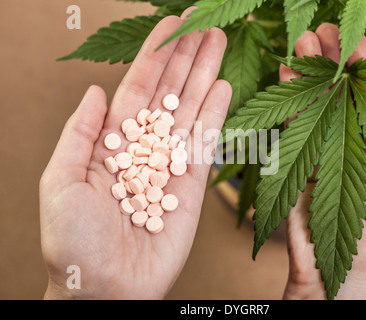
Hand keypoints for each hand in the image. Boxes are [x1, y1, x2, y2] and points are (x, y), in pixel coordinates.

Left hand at [40, 9, 230, 299]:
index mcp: (111, 143)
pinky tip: (224, 87)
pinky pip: (207, 144)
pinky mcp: (193, 186)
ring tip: (219, 43)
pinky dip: (216, 115)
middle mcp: (143, 148)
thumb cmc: (73, 243)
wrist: (105, 290)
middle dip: (186, 57)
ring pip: (191, 111)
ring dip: (205, 76)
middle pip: (169, 92)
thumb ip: (80, 133)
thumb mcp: (60, 181)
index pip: (136, 88)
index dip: (154, 56)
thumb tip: (96, 91)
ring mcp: (170, 165)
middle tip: (204, 24)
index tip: (171, 24)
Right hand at [280, 23, 365, 299]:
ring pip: (314, 100)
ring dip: (307, 70)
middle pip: (341, 91)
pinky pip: (290, 123)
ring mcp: (321, 148)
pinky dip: (286, 96)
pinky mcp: (295, 160)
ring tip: (302, 42)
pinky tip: (284, 70)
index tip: (356, 38)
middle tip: (321, 30)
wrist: (348, 271)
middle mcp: (350, 139)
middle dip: (331, 59)